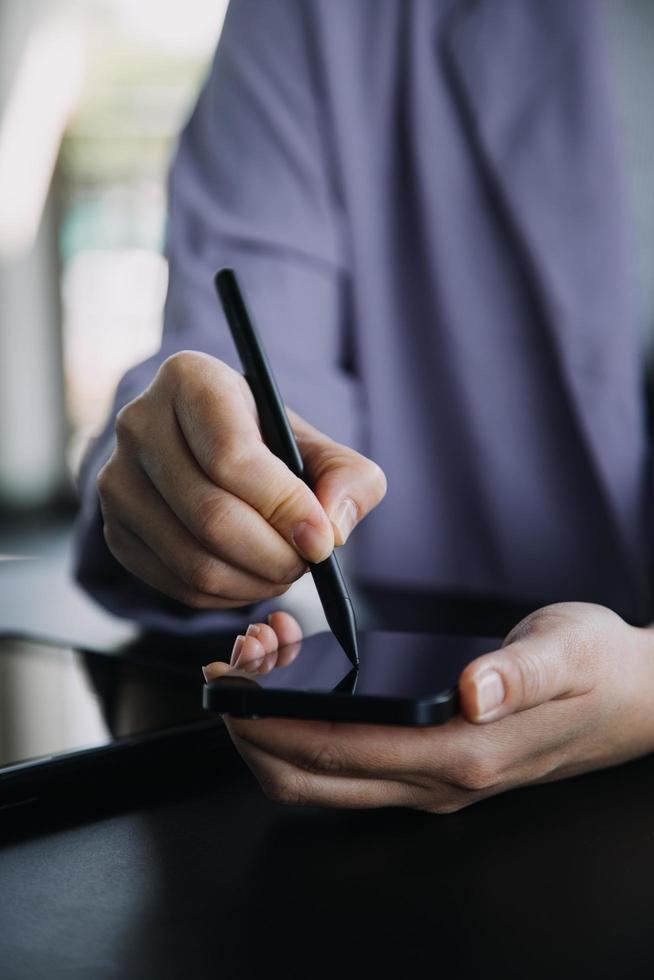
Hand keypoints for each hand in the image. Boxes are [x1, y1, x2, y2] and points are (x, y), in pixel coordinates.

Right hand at [97, 351, 385, 608]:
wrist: (204, 451)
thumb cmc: (265, 443)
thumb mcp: (315, 442)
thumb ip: (348, 476)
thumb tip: (333, 527)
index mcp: (190, 380)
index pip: (231, 455)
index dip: (283, 506)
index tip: (321, 539)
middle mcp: (139, 423)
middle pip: (210, 514)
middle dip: (274, 554)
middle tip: (309, 560)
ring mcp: (117, 480)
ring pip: (192, 559)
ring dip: (254, 581)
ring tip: (287, 568)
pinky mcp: (115, 531)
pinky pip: (176, 585)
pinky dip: (227, 596)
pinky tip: (252, 576)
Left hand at [203, 602, 653, 810]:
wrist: (632, 698)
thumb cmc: (597, 670)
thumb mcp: (566, 652)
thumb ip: (519, 673)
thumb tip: (474, 690)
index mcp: (461, 752)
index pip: (338, 753)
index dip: (272, 723)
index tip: (235, 683)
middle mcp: (437, 780)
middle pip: (310, 780)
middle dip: (253, 731)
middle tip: (234, 670)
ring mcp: (431, 781)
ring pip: (322, 779)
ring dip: (274, 733)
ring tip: (262, 667)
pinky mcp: (432, 766)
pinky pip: (348, 766)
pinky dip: (306, 732)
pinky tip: (305, 683)